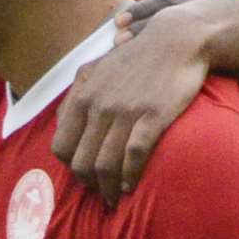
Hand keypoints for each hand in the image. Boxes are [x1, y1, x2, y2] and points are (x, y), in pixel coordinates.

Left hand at [53, 0, 213, 205]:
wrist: (177, 40)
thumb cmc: (138, 56)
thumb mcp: (99, 68)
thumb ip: (78, 93)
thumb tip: (61, 120)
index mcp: (83, 96)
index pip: (61, 145)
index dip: (70, 166)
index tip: (84, 174)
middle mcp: (99, 106)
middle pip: (81, 161)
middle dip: (89, 183)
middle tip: (100, 192)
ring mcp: (125, 112)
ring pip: (105, 165)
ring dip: (108, 188)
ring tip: (114, 198)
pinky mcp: (152, 117)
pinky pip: (134, 157)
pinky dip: (130, 177)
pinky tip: (131, 186)